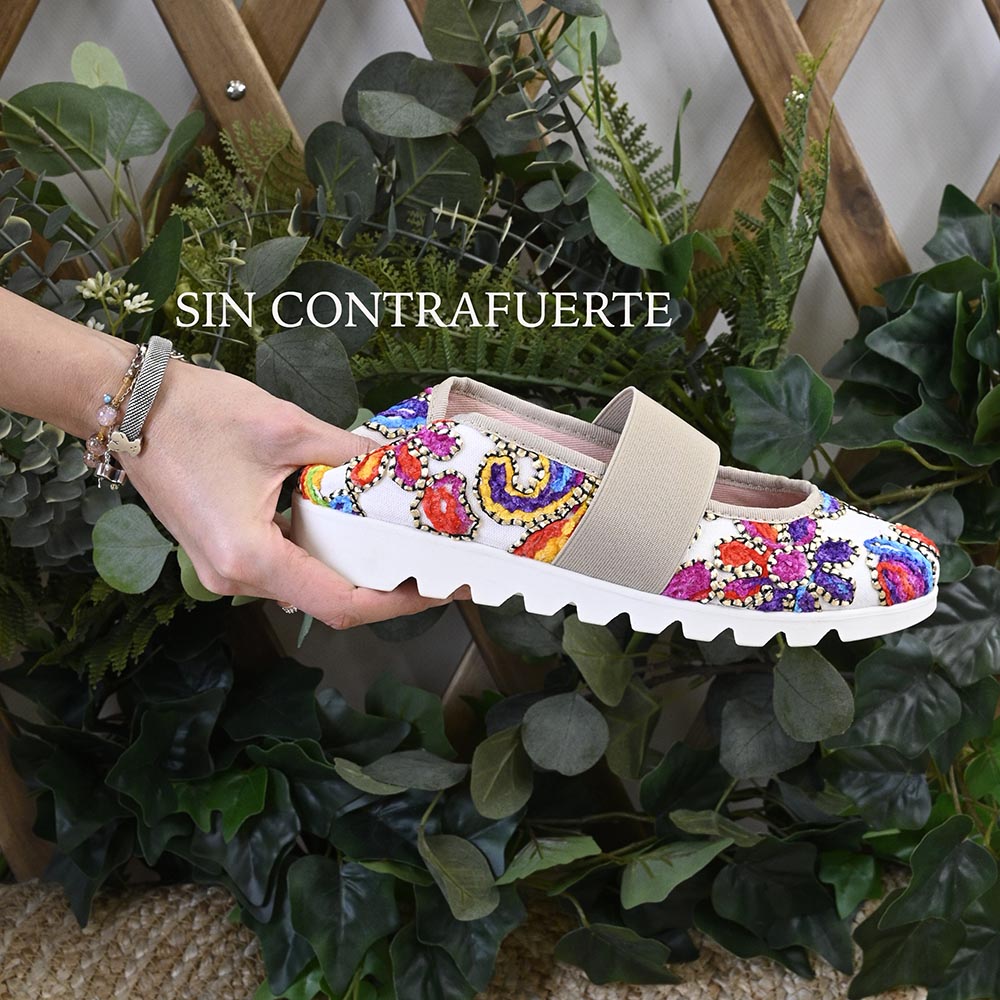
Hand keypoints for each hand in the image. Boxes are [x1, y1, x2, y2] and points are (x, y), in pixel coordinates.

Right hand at [116, 354, 463, 628]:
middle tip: (428, 563)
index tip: (434, 587)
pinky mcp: (222, 552)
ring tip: (400, 545)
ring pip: (306, 583)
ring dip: (352, 568)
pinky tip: (352, 530)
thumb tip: (395, 462)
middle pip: (326, 600)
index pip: (340, 604)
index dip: (395, 602)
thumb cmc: (198, 415)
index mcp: (251, 558)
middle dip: (382, 585)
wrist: (130, 405)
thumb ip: (348, 451)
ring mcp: (224, 569)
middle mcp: (235, 578)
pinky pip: (283, 564)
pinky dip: (322, 553)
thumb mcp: (288, 428)